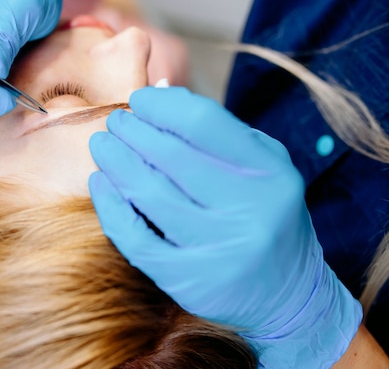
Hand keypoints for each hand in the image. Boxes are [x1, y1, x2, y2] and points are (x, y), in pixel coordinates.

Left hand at [89, 86, 361, 367]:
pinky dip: (110, 206)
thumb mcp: (262, 165)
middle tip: (116, 122)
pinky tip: (101, 184)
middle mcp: (249, 210)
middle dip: (132, 131)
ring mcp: (218, 249)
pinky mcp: (189, 281)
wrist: (287, 294)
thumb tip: (158, 95)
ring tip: (102, 145)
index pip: (202, 122)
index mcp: (269, 172)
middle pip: (171, 156)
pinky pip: (135, 238)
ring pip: (149, 194)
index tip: (139, 101)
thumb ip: (218, 130)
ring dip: (116, 161)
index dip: (160, 105)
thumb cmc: (265, 214)